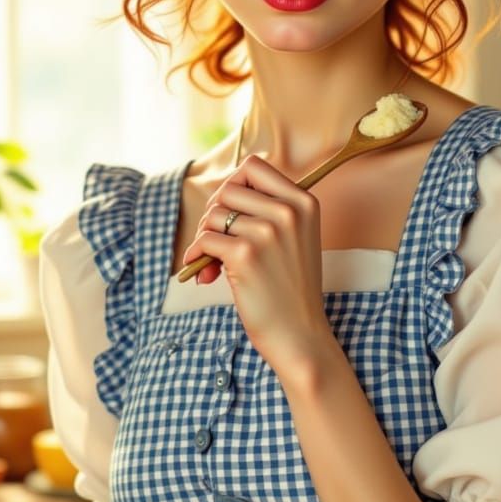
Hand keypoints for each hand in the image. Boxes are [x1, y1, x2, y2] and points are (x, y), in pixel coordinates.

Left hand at [181, 154, 334, 372]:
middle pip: (228, 189)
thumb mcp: (295, 239)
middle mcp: (289, 212)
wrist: (300, 335)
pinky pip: (204, 240)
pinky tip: (205, 273)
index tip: (230, 210)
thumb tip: (218, 195)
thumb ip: (268, 210)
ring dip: (205, 237)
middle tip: (216, 240)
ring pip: (213, 215)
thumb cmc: (290, 289)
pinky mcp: (245, 255)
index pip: (254, 166)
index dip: (233, 185)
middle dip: (214, 213)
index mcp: (304, 202)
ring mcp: (268, 232)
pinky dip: (196, 255)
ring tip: (214, 262)